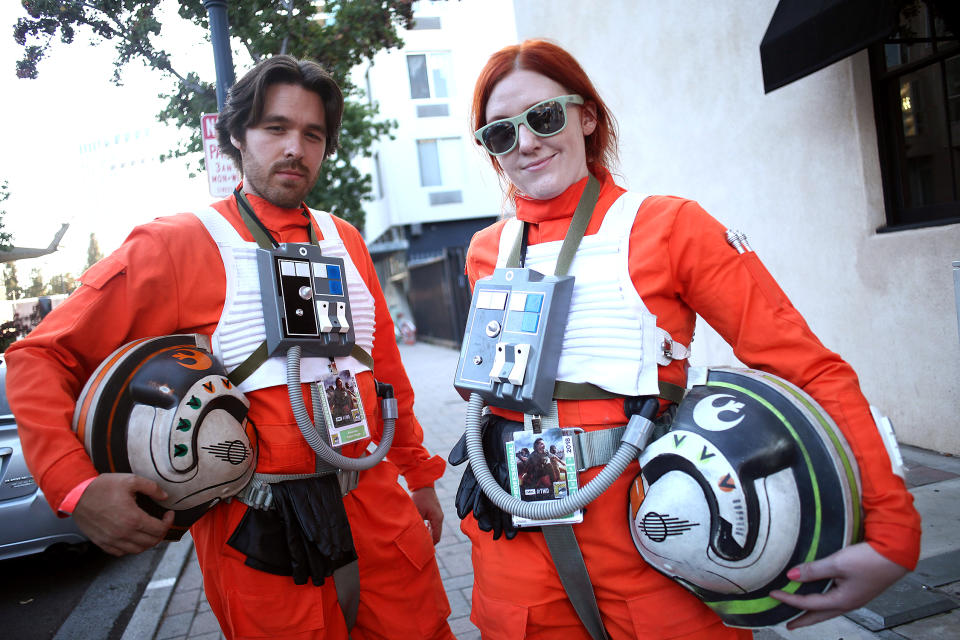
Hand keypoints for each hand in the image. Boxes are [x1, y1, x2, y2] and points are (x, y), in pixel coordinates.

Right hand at [72, 473, 174, 555]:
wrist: (76, 495)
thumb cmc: (101, 487)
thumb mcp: (130, 480)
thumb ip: (152, 488)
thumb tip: (165, 496)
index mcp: (133, 519)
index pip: (159, 529)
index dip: (168, 522)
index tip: (169, 514)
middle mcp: (123, 533)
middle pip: (151, 542)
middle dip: (161, 532)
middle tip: (161, 522)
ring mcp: (112, 540)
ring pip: (138, 550)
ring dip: (147, 541)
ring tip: (149, 530)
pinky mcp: (102, 543)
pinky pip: (121, 552)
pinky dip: (131, 547)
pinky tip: (133, 537)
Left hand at [411, 487, 442, 543]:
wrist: (423, 484)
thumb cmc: (419, 497)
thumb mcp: (417, 512)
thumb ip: (417, 524)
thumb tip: (415, 535)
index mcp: (437, 519)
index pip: (436, 538)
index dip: (429, 545)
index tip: (421, 550)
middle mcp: (440, 518)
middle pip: (436, 535)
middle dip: (428, 541)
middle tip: (418, 546)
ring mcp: (438, 515)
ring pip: (434, 530)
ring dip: (428, 535)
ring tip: (419, 539)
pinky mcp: (435, 512)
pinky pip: (433, 525)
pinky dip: (428, 529)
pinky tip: (421, 529)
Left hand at [770, 542, 907, 628]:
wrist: (896, 554)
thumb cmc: (870, 559)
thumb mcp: (838, 563)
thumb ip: (814, 570)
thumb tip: (791, 576)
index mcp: (842, 601)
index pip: (808, 603)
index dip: (789, 599)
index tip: (773, 595)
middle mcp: (848, 603)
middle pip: (820, 615)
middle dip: (803, 621)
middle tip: (789, 626)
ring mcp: (855, 598)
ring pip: (828, 609)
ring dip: (813, 612)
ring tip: (802, 615)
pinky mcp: (859, 590)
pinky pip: (836, 601)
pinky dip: (824, 603)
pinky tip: (822, 598)